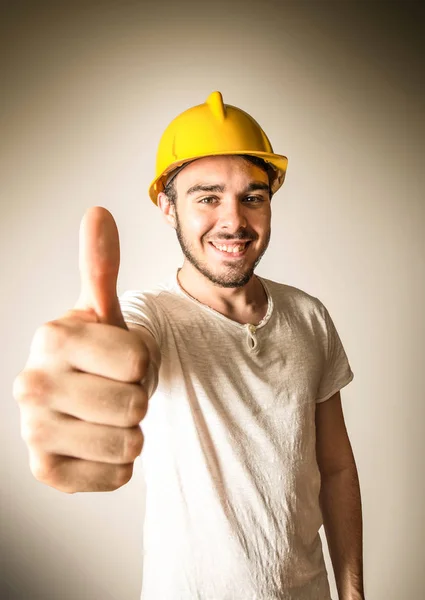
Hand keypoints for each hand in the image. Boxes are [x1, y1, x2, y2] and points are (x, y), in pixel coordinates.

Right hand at [13, 207, 149, 492]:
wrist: (77, 397)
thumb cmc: (96, 352)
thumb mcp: (101, 309)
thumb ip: (101, 264)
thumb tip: (98, 213)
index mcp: (51, 337)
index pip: (140, 359)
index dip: (142, 360)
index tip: (118, 358)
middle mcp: (31, 385)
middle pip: (134, 404)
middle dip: (135, 397)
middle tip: (112, 388)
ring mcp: (33, 432)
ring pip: (129, 444)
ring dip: (128, 430)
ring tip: (105, 413)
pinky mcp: (46, 471)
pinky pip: (116, 476)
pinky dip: (118, 462)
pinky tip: (97, 441)